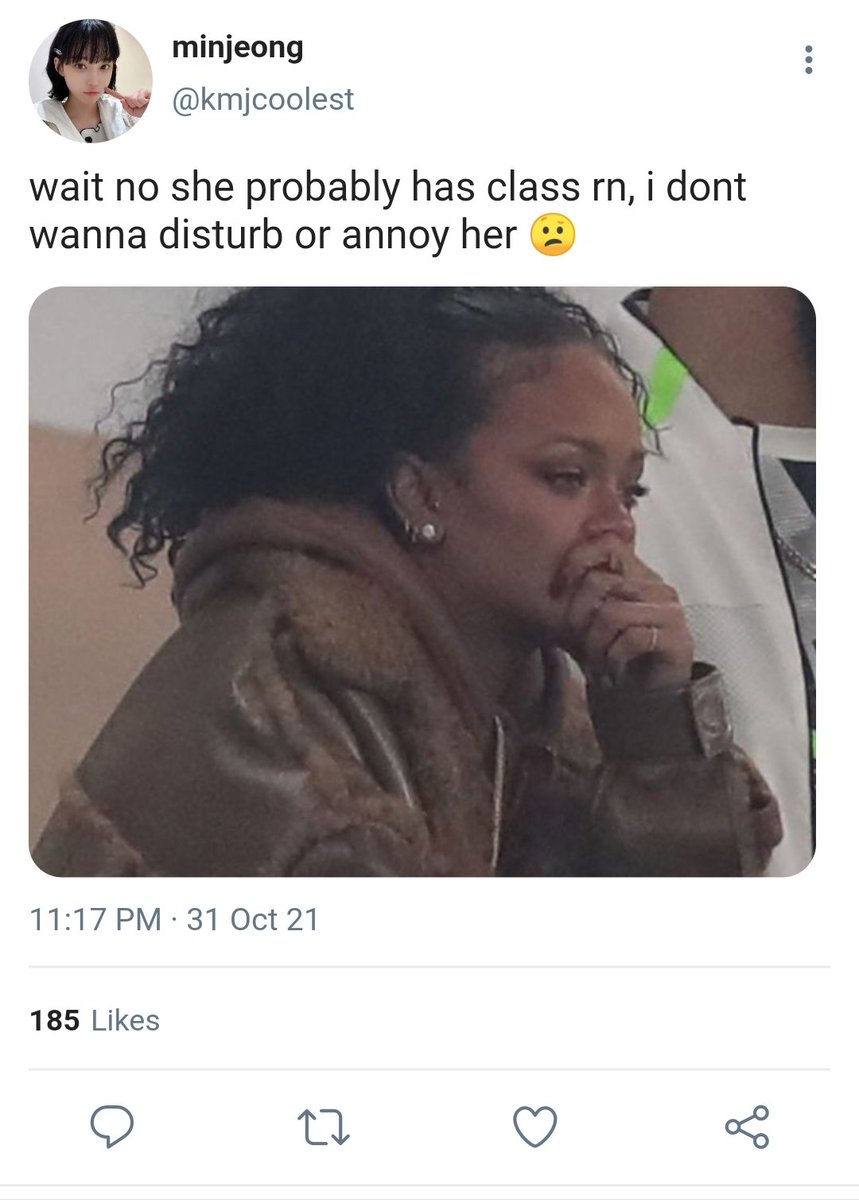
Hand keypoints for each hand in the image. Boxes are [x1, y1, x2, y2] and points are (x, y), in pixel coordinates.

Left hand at [105, 87, 150, 117]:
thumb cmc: (145, 112)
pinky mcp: (144, 91)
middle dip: (133, 104)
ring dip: (139, 104)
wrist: (153, 112)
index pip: (120, 95)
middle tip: (140, 106)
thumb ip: (126, 107)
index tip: (105, 88)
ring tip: (144, 104)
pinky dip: (143, 102)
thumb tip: (122, 100)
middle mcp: (134, 94)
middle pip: (127, 98)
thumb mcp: (133, 113)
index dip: (112, 92)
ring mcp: (139, 92)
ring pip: (132, 98)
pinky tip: (147, 101)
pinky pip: (139, 98)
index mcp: (130, 99)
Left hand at [551, 541, 693, 690]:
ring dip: (593, 646)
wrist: (644, 701)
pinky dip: (612, 660)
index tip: (555, 591)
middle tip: (578, 645)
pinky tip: (612, 673)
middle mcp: (657, 587)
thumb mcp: (588, 621)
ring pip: (610, 614)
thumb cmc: (613, 656)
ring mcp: (670, 612)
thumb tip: (553, 581)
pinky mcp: (677, 639)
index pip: (606, 544)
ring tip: (596, 663)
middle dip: (577, 619)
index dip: (575, 561)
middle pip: (598, 583)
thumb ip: (578, 595)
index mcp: (637, 574)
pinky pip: (630, 639)